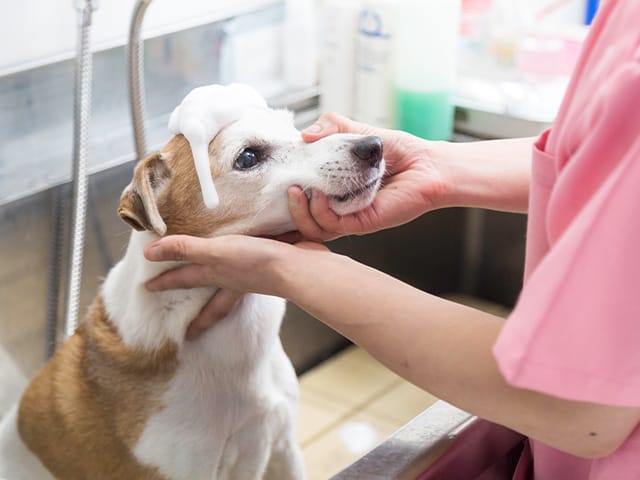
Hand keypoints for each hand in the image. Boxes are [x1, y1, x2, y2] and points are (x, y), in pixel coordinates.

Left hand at [144, 235, 327, 337]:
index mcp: (216, 275)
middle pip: (210, 299)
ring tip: (221, 291)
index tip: (148, 289)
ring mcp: (252, 275)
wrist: (297, 267)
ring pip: (231, 286)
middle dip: (200, 314)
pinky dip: (248, 266)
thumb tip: (150, 253)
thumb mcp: (216, 253)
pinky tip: (253, 260)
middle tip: (191, 330)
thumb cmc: (256, 262)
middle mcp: (232, 279)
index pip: (184, 279)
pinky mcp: (270, 263)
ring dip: (223, 290)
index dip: (165, 282)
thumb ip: (186, 250)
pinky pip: (252, 269)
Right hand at [290, 112, 447, 240]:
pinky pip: (333, 225)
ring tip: (296, 192)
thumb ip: (333, 128)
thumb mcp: (360, 134)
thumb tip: (305, 133)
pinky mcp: (362, 222)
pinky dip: (321, 213)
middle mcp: (341, 207)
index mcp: (336, 190)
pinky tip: (320, 196)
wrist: (429, 164)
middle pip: (303, 221)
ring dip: (300, 213)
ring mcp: (350, 217)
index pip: (304, 201)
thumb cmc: (400, 152)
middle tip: (285, 187)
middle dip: (287, 211)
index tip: (275, 179)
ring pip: (314, 228)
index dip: (286, 196)